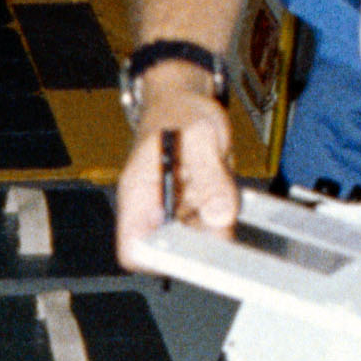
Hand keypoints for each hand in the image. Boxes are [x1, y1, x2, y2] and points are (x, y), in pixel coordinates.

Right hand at [114, 91, 239, 269]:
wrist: (186, 101)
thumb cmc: (178, 112)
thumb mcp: (199, 136)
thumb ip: (210, 175)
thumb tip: (220, 214)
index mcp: (138, 195)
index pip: (134, 249)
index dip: (157, 258)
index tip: (187, 248)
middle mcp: (154, 210)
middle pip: (172, 252)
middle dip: (201, 239)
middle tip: (217, 207)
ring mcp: (176, 213)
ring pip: (199, 243)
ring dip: (218, 223)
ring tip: (219, 182)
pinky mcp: (196, 210)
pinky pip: (215, 226)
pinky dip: (226, 212)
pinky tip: (224, 184)